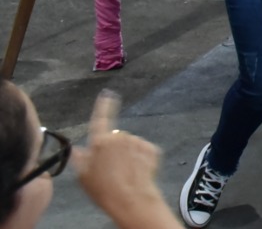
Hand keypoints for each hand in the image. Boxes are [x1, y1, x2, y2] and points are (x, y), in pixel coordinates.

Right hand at [74, 92, 172, 225]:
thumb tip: (76, 148)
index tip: (107, 93)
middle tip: (111, 168)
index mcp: (100, 141)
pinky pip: (144, 151)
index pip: (101, 118)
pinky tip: (137, 172)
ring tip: (124, 173)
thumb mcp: (83, 177)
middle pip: (116, 137)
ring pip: (131, 144)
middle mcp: (120, 136)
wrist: (131, 200)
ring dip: (128, 154)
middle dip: (114, 148)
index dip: (103, 105)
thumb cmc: (104, 191)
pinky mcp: (152, 149)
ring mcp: (137, 141)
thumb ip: (80, 158)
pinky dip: (141, 159)